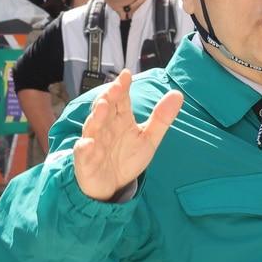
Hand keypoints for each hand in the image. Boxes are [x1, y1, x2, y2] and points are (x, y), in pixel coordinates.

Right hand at [72, 70, 182, 201]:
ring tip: (103, 107)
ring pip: (93, 127)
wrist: (113, 186)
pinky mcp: (86, 161)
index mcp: (120, 119)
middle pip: (105, 109)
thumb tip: (177, 94)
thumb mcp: (148, 138)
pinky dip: (85, 148)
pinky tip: (88, 143)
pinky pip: (84, 153)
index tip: (127, 75)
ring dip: (97, 117)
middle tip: (116, 87)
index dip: (122, 87)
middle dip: (109, 98)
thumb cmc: (127, 157)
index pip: (121, 99)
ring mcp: (94, 143)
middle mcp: (105, 127)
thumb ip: (161, 118)